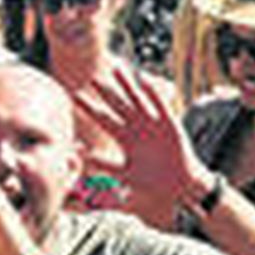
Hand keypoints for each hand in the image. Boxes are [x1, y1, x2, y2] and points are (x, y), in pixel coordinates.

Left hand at [73, 67, 207, 226]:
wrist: (180, 185)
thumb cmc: (153, 182)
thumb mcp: (126, 174)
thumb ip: (105, 165)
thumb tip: (84, 158)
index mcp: (124, 138)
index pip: (102, 119)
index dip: (88, 108)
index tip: (74, 95)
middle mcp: (136, 127)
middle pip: (117, 105)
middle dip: (104, 92)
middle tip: (90, 78)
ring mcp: (152, 124)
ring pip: (137, 100)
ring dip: (127, 85)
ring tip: (116, 69)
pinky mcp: (169, 124)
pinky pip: (160, 105)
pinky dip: (154, 93)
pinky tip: (145, 80)